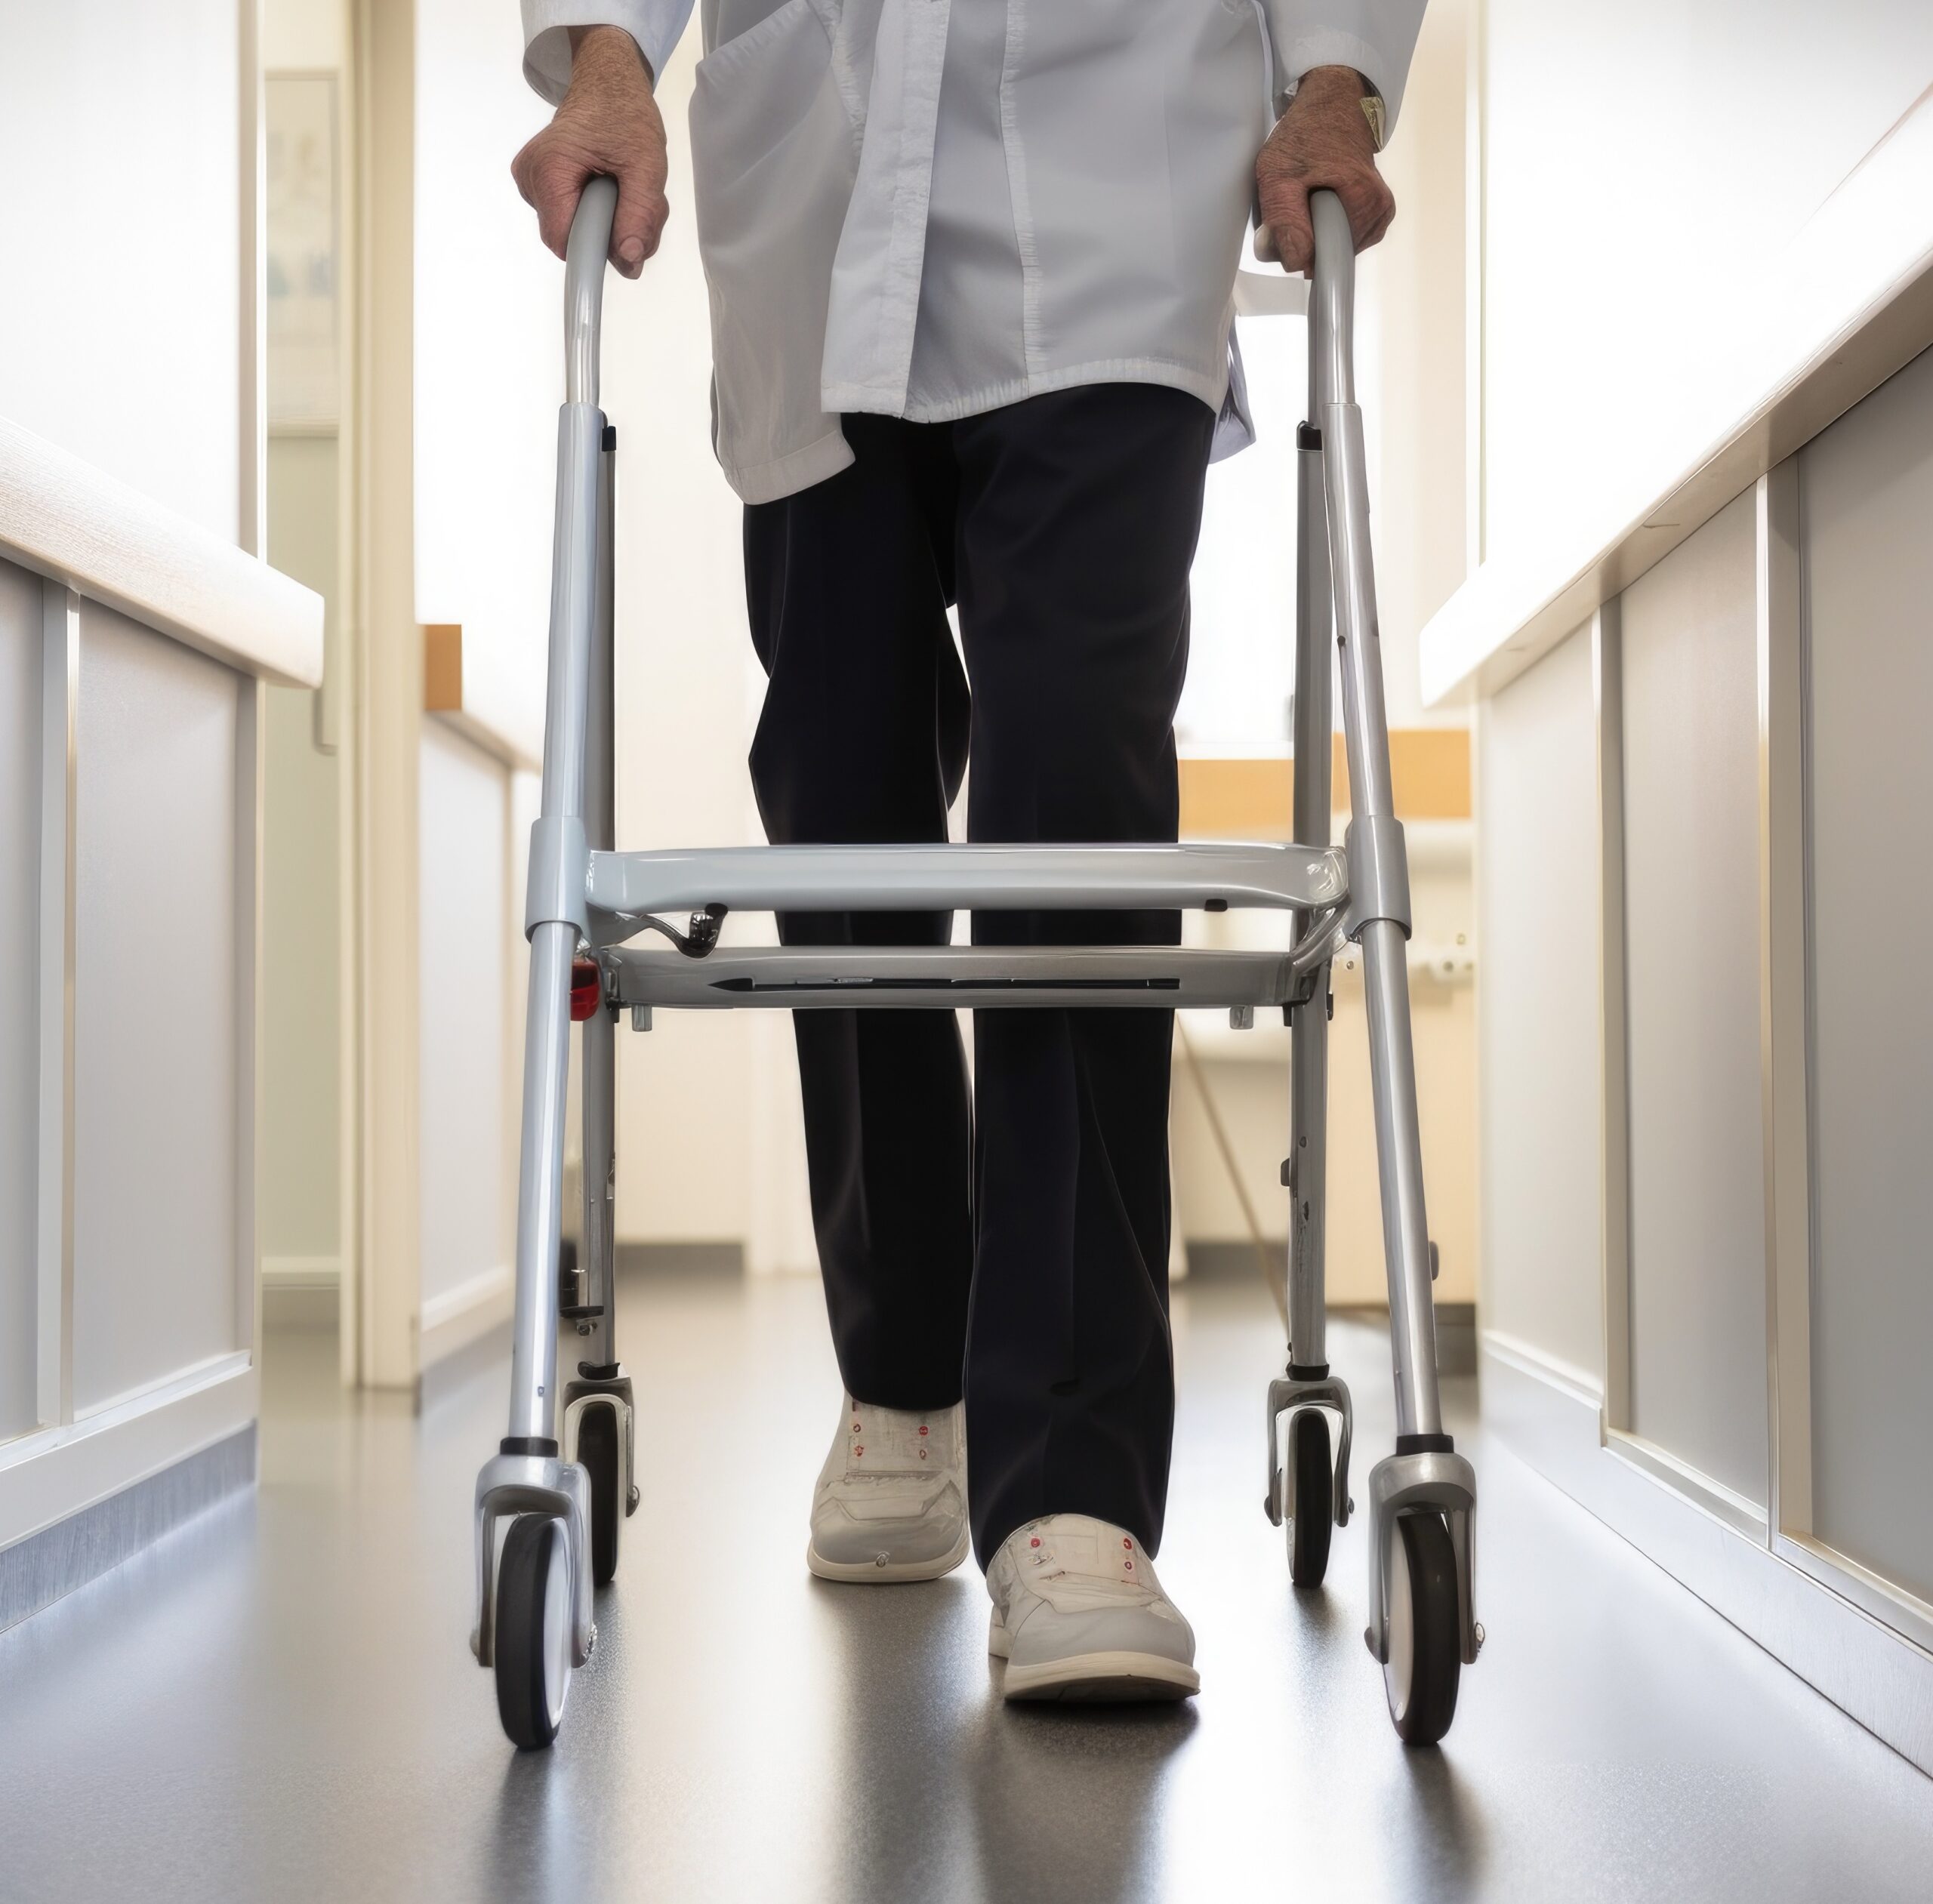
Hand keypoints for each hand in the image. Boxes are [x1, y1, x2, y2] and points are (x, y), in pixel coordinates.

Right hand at [512, 26, 668, 277]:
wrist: (606, 85)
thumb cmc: (625, 115)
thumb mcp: (646, 167)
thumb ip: (639, 216)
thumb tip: (628, 262)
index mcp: (549, 170)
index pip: (565, 242)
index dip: (598, 250)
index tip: (627, 242)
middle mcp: (530, 178)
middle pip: (571, 239)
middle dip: (612, 234)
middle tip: (641, 205)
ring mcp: (531, 181)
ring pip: (574, 231)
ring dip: (611, 224)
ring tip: (627, 189)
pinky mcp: (539, 184)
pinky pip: (571, 218)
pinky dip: (601, 213)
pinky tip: (612, 188)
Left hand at [1254, 65, 1394, 275]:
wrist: (1334, 106)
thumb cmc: (1305, 135)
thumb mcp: (1279, 174)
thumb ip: (1283, 220)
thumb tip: (1295, 263)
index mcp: (1365, 203)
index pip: (1324, 260)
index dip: (1296, 250)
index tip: (1286, 223)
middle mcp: (1379, 213)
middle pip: (1328, 255)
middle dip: (1302, 239)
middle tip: (1293, 201)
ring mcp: (1379, 216)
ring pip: (1333, 249)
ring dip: (1311, 232)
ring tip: (1308, 195)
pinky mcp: (1376, 216)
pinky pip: (1341, 241)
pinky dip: (1324, 227)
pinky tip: (1320, 201)